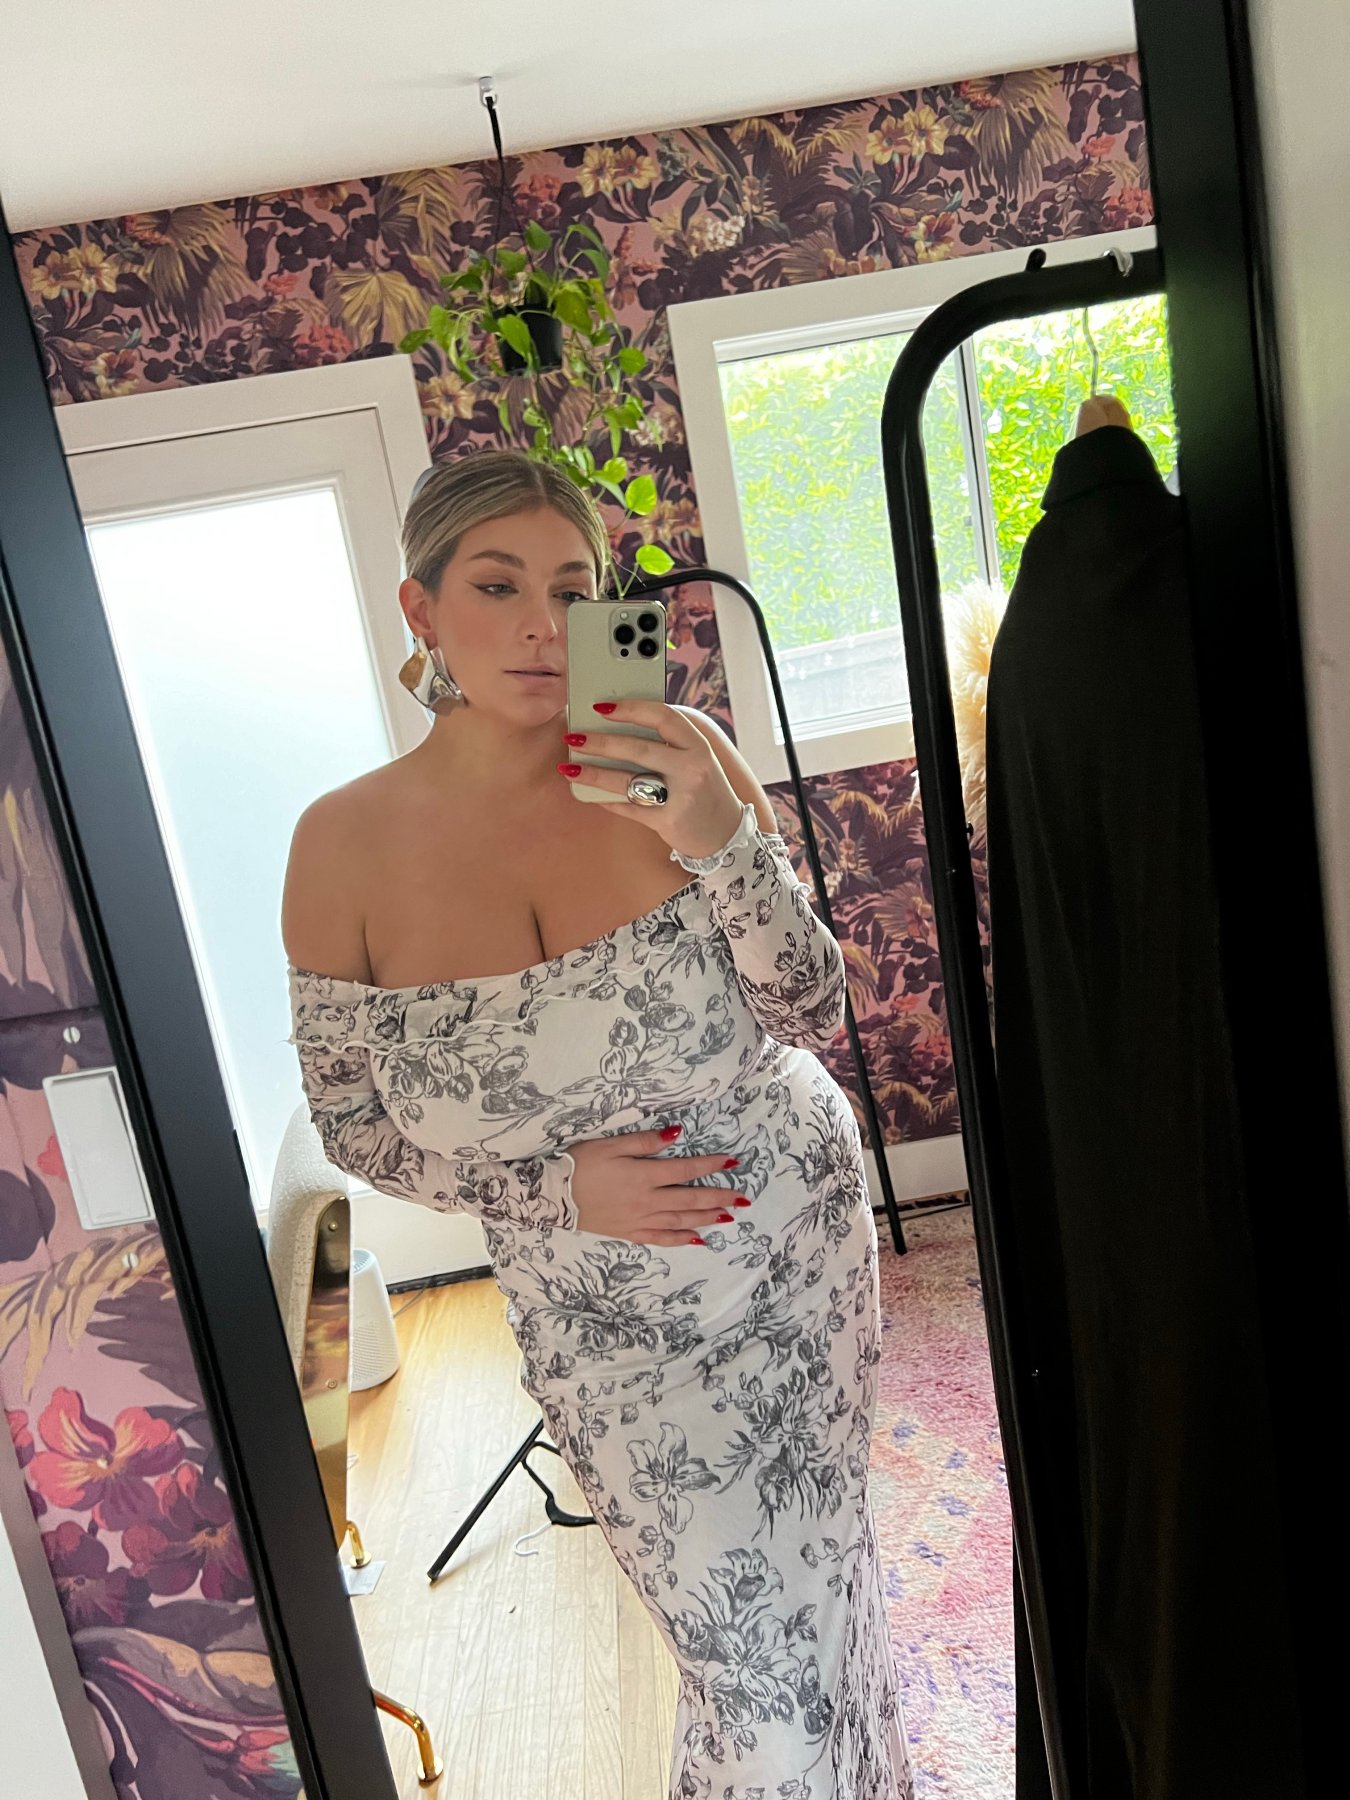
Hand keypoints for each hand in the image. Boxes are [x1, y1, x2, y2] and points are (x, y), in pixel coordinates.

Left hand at [558, 700, 744, 860]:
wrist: (724, 835)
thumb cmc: (703, 790)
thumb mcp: (697, 759)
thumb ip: (669, 742)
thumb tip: (619, 724)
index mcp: (698, 746)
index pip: (663, 716)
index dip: (630, 708)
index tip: (601, 707)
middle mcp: (692, 768)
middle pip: (638, 748)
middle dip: (600, 742)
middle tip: (574, 736)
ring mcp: (681, 796)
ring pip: (627, 781)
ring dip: (594, 773)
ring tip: (569, 768)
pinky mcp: (668, 821)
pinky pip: (629, 807)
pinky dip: (607, 800)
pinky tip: (591, 795)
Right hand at [569, 1125, 748, 1245]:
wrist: (552, 1196)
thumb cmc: (580, 1165)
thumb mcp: (610, 1145)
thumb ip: (644, 1142)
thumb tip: (676, 1134)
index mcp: (644, 1175)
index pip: (686, 1169)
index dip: (710, 1165)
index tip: (733, 1162)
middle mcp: (647, 1201)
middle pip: (690, 1199)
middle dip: (719, 1197)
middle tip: (743, 1198)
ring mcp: (639, 1220)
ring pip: (680, 1220)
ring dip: (706, 1218)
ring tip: (728, 1216)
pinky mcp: (629, 1233)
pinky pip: (660, 1238)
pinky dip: (681, 1239)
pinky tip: (697, 1239)